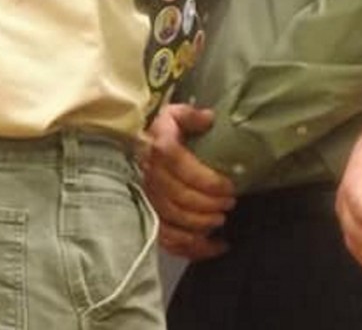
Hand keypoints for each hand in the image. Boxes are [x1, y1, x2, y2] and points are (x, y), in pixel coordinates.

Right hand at [139, 104, 235, 259]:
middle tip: (229, 204)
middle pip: (180, 199)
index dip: (209, 182)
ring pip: (173, 221)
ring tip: (220, 220)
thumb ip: (191, 116)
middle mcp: (150, 177)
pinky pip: (168, 239)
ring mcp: (147, 200)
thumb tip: (209, 119)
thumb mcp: (175, 114)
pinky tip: (216, 246)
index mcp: (160, 150)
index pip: (184, 169)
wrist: (132, 146)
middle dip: (209, 205)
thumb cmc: (160, 130)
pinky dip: (193, 248)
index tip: (229, 187)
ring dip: (200, 225)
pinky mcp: (148, 217)